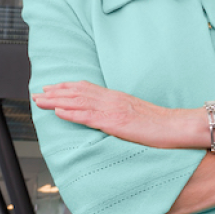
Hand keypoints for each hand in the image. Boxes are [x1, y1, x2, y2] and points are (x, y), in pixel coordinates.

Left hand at [33, 81, 189, 148]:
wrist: (177, 125)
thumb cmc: (161, 124)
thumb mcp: (136, 114)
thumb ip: (119, 112)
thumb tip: (107, 117)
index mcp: (116, 97)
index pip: (86, 88)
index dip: (66, 87)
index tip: (51, 88)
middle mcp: (112, 99)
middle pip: (77, 92)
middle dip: (55, 93)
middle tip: (37, 94)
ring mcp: (113, 110)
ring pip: (78, 102)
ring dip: (56, 101)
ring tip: (40, 101)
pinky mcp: (115, 122)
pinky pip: (89, 117)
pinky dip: (71, 113)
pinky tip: (59, 112)